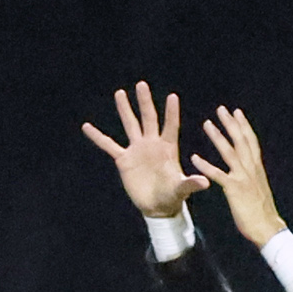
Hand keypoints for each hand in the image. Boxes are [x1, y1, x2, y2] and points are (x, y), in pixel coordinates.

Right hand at [81, 82, 208, 217]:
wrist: (157, 207)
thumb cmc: (172, 196)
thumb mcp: (182, 189)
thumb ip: (191, 184)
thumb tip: (205, 183)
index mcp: (167, 148)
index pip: (170, 127)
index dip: (171, 113)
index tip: (173, 96)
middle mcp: (152, 144)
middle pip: (148, 118)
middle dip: (145, 102)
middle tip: (142, 84)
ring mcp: (137, 150)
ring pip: (130, 125)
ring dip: (125, 109)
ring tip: (120, 93)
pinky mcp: (124, 160)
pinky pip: (108, 145)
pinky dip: (98, 137)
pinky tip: (87, 127)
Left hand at [191, 106, 286, 246]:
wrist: (269, 229)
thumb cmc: (264, 214)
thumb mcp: (260, 190)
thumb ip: (253, 179)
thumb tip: (251, 174)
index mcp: (257, 169)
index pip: (251, 142)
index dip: (244, 126)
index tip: (237, 113)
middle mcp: (251, 169)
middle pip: (241, 140)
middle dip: (231, 123)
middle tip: (221, 109)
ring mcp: (243, 178)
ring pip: (229, 152)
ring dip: (217, 136)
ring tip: (207, 124)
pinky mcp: (234, 189)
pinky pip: (217, 174)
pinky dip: (205, 165)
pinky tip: (194, 157)